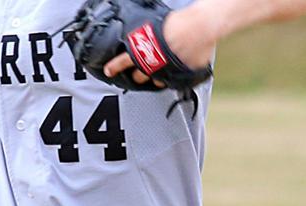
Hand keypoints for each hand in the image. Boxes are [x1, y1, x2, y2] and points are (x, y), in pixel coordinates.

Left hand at [103, 3, 218, 85]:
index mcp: (141, 52)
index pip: (122, 61)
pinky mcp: (179, 78)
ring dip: (156, 78)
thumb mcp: (153, 23)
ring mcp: (165, 74)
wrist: (196, 29)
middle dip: (137, 76)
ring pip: (156, 82)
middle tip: (137, 74)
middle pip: (138, 78)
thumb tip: (142, 29)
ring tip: (159, 74)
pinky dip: (173, 79)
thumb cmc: (176, 23)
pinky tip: (175, 74)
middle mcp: (152, 66)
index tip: (109, 71)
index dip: (114, 67)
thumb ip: (146, 31)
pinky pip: (174, 82)